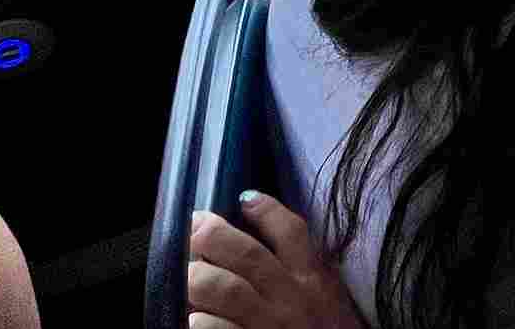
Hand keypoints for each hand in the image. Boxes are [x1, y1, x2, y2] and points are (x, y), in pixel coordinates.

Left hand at [188, 193, 364, 328]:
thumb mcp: (329, 300)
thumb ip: (306, 277)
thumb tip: (272, 250)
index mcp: (313, 281)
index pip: (291, 233)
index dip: (266, 211)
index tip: (244, 198)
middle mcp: (291, 298)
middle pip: (248, 255)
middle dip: (214, 235)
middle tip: (192, 226)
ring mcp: (270, 325)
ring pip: (227, 289)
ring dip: (199, 277)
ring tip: (185, 274)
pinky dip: (202, 323)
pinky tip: (192, 319)